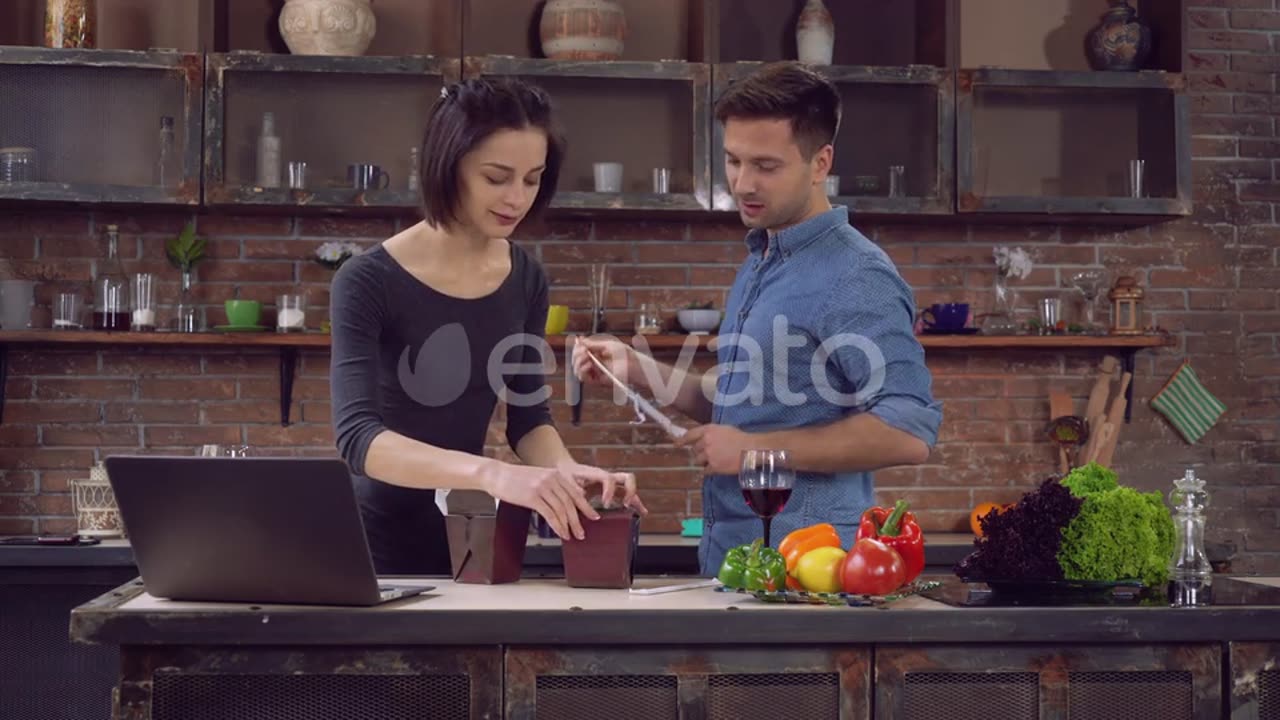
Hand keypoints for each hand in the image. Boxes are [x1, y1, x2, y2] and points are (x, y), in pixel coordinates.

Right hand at [483, 463, 599, 540]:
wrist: (497, 474)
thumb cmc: (515, 479)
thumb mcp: (539, 477)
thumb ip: (553, 486)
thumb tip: (567, 500)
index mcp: (555, 474)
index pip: (575, 493)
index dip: (586, 506)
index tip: (593, 516)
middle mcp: (552, 479)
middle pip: (571, 503)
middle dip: (578, 520)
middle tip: (582, 533)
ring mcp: (542, 487)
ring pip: (561, 510)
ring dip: (568, 526)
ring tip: (572, 536)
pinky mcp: (532, 497)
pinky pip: (550, 514)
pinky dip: (557, 526)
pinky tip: (561, 533)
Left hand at [556, 460, 648, 515]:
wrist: (566, 470)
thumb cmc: (566, 475)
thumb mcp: (567, 481)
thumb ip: (574, 488)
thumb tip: (582, 494)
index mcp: (597, 474)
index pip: (609, 479)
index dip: (610, 491)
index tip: (605, 503)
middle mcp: (608, 477)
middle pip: (627, 478)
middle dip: (630, 491)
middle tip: (625, 505)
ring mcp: (612, 484)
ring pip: (629, 488)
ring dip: (636, 499)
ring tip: (641, 512)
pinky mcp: (612, 490)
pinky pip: (626, 495)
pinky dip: (634, 503)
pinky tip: (640, 512)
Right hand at [572, 336, 635, 388]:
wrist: (634, 365)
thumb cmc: (625, 354)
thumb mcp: (608, 345)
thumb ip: (593, 344)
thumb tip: (580, 340)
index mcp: (595, 354)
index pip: (580, 352)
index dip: (577, 347)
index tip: (578, 342)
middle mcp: (593, 364)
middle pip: (576, 361)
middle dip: (576, 354)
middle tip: (583, 350)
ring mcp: (595, 373)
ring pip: (577, 370)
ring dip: (578, 362)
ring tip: (586, 356)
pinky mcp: (597, 381)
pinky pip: (583, 378)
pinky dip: (582, 370)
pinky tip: (589, 364)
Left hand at [675, 424, 754, 475]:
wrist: (750, 449)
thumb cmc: (741, 438)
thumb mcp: (724, 429)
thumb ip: (712, 433)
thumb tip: (704, 438)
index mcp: (708, 430)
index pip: (690, 434)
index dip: (682, 440)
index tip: (677, 444)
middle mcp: (706, 441)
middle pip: (694, 449)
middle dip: (700, 452)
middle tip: (711, 453)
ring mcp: (709, 454)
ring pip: (698, 460)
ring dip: (704, 461)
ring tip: (716, 460)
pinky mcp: (714, 466)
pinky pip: (705, 470)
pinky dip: (710, 470)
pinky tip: (719, 467)